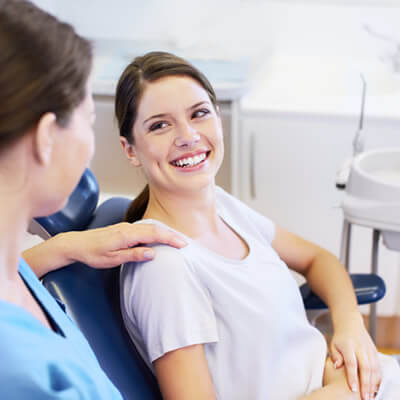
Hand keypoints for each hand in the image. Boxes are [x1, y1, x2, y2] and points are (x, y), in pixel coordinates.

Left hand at [66, 222, 187, 267]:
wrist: (77, 244)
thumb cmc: (92, 253)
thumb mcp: (112, 259)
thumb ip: (133, 255)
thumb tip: (152, 253)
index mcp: (126, 234)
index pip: (154, 234)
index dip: (170, 238)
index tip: (183, 244)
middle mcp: (128, 227)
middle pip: (155, 228)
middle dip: (172, 234)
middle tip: (186, 242)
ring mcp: (127, 226)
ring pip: (151, 227)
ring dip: (165, 232)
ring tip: (177, 240)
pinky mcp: (125, 228)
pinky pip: (145, 228)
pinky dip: (156, 232)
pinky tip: (160, 237)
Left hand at [329, 312, 380, 399]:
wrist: (350, 324)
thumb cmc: (340, 338)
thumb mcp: (333, 345)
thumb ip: (335, 356)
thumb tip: (337, 367)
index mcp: (348, 346)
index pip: (351, 363)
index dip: (352, 377)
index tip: (352, 389)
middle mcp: (360, 348)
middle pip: (365, 368)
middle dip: (366, 384)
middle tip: (365, 398)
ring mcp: (369, 350)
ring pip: (374, 368)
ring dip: (373, 383)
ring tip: (370, 396)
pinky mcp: (375, 352)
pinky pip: (378, 366)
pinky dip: (378, 378)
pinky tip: (375, 387)